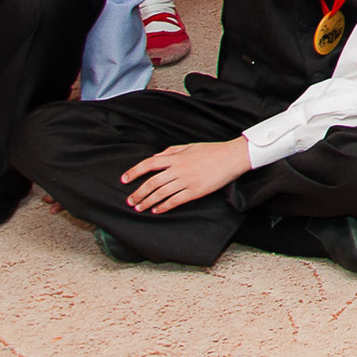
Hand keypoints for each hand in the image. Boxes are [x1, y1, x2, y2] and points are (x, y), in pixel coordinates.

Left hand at [120, 138, 253, 213]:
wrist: (232, 157)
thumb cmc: (212, 150)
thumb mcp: (190, 146)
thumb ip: (171, 151)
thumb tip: (154, 157)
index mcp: (177, 157)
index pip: (149, 164)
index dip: (134, 172)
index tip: (124, 180)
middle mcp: (179, 169)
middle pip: (152, 182)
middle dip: (138, 193)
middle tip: (130, 200)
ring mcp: (187, 181)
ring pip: (161, 193)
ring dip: (147, 201)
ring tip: (139, 207)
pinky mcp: (195, 191)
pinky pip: (175, 201)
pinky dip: (163, 206)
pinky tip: (156, 210)